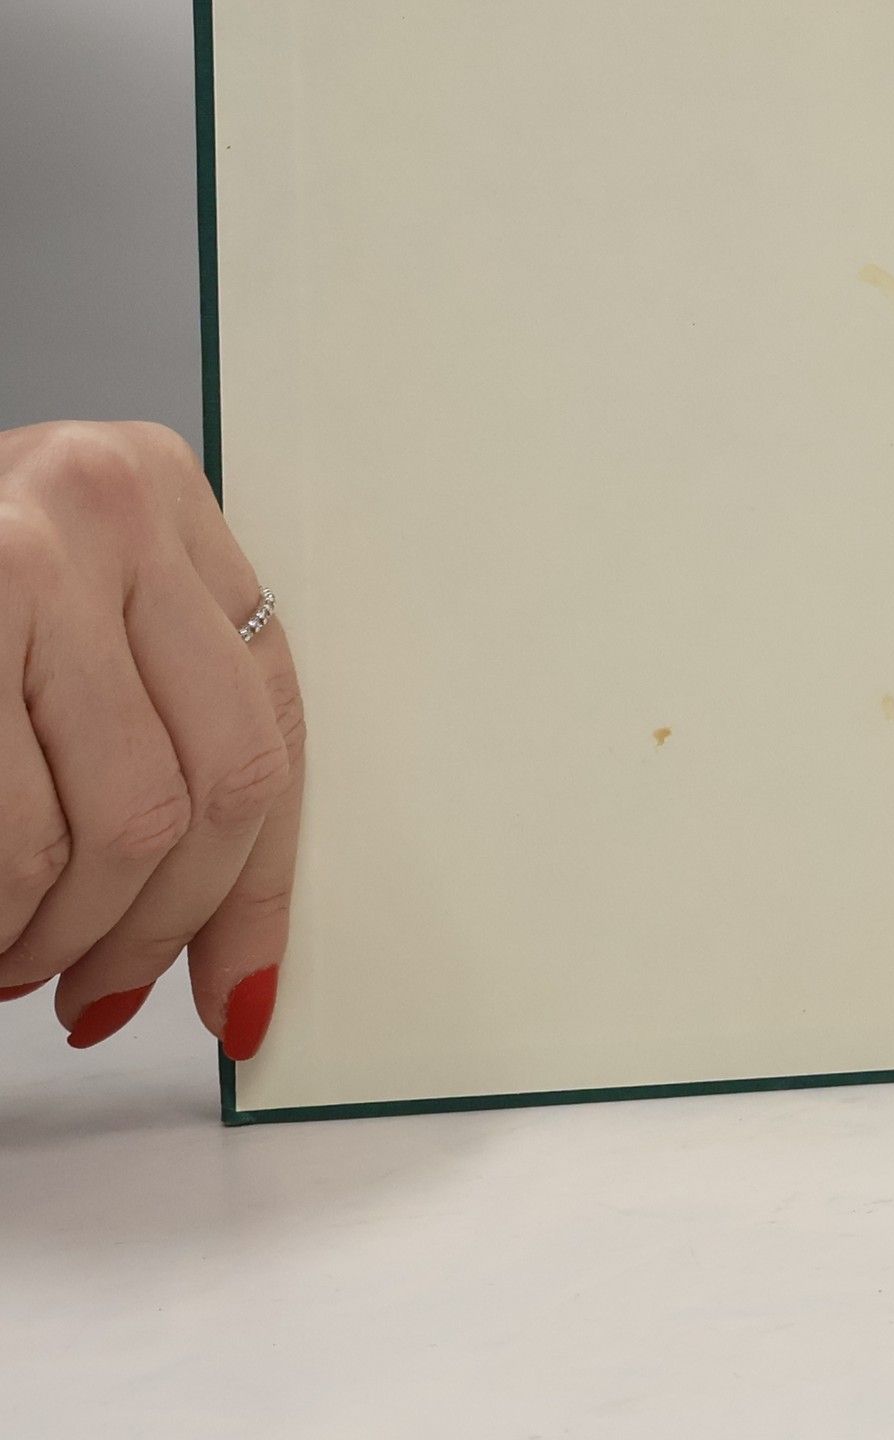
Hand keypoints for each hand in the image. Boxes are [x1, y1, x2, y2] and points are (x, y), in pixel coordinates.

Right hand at [0, 421, 301, 1056]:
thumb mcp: (61, 603)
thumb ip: (151, 718)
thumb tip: (233, 952)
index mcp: (168, 499)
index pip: (269, 722)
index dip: (256, 884)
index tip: (240, 992)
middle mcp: (114, 507)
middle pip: (212, 785)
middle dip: (156, 926)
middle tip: (98, 990)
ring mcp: (26, 556)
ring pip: (119, 821)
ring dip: (62, 931)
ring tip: (17, 958)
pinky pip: (13, 829)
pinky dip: (3, 907)